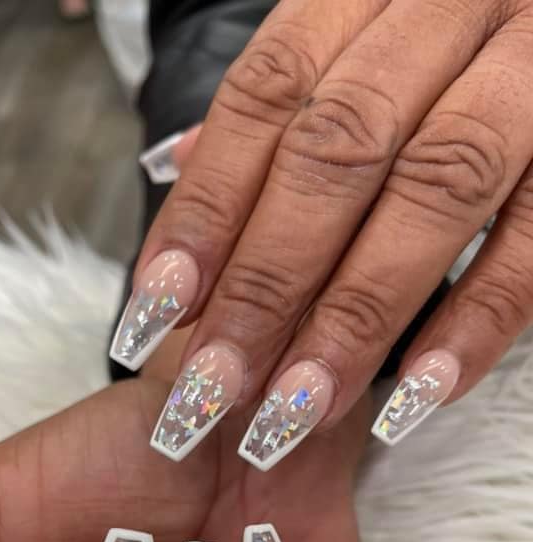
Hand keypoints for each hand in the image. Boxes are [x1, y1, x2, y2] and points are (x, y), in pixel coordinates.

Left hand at [111, 0, 532, 462]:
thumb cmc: (453, 55)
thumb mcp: (358, 52)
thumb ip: (280, 118)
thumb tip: (177, 182)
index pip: (267, 96)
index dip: (207, 208)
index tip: (157, 311)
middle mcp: (454, 7)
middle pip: (337, 152)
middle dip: (266, 282)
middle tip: (214, 386)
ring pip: (434, 190)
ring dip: (355, 316)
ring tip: (295, 410)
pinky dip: (475, 322)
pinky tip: (412, 395)